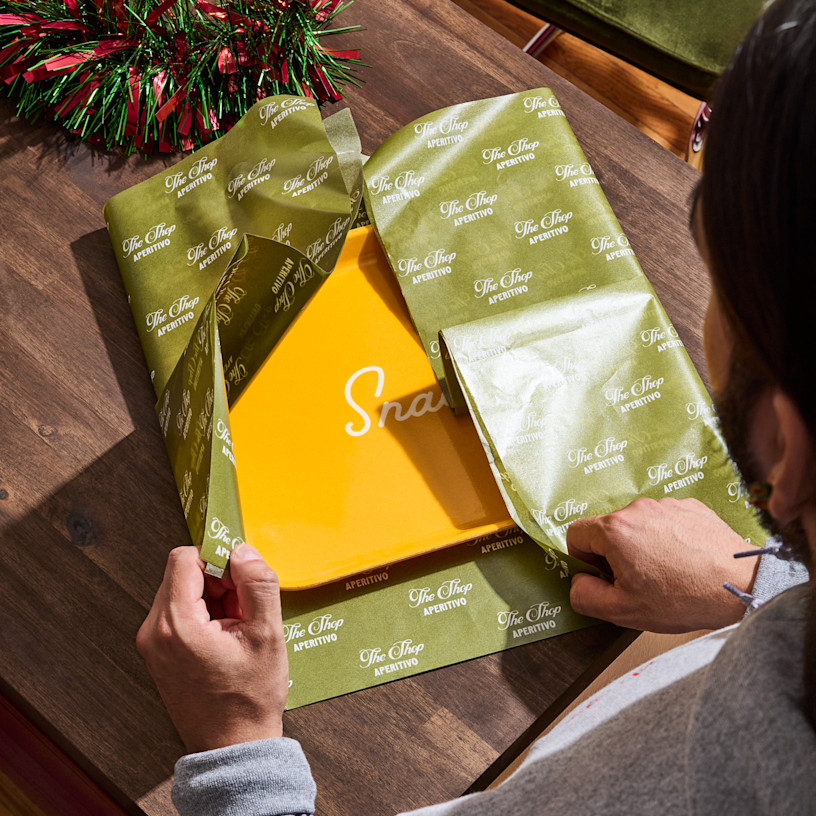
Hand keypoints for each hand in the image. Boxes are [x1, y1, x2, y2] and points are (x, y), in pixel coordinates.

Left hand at [136, 544, 288, 752]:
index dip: (218, 559)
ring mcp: (152, 644)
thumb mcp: (267, 635)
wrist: (232, 748)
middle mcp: (154, 632)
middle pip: (183, 574)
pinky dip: (205, 614)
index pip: (185, 559)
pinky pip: (180, 613)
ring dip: (214, 598)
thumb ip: (258, 584)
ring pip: (183, 591)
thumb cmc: (248, 699)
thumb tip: (244, 552)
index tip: (241, 577)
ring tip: (237, 627)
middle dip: (219, 580)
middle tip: (245, 608)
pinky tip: (227, 637)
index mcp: (175, 625)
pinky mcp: (158, 653)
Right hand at [566, 497, 758, 632]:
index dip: (582, 559)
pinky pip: (665, 521)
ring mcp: (667, 505)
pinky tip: (684, 561)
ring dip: (642, 545)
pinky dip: (667, 538)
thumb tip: (578, 581)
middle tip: (637, 582)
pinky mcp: (691, 507)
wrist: (741, 586)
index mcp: (615, 530)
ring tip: (666, 573)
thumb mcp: (622, 610)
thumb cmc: (684, 597)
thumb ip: (585, 595)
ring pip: (638, 525)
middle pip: (608, 529)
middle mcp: (638, 509)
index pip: (576, 533)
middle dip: (615, 554)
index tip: (602, 576)